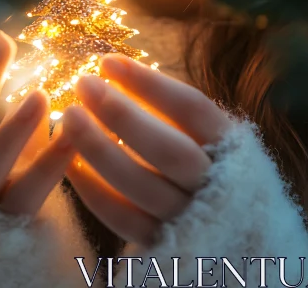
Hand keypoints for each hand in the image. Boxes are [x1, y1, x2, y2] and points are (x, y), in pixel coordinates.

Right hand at [0, 30, 75, 216]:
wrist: (21, 251)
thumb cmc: (22, 182)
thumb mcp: (18, 146)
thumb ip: (23, 112)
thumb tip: (44, 59)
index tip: (1, 38)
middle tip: (4, 50)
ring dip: (15, 131)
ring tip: (43, 96)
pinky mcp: (21, 226)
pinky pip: (32, 195)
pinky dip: (52, 162)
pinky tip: (76, 134)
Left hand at [61, 53, 232, 246]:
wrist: (239, 239)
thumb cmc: (211, 169)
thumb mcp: (209, 136)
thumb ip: (171, 111)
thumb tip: (113, 70)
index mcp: (233, 147)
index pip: (192, 108)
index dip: (149, 83)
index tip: (108, 61)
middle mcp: (217, 185)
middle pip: (168, 151)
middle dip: (123, 115)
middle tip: (84, 84)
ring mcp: (191, 220)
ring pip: (142, 187)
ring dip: (101, 150)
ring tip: (68, 118)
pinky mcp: (165, 247)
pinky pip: (125, 220)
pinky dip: (95, 191)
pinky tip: (69, 163)